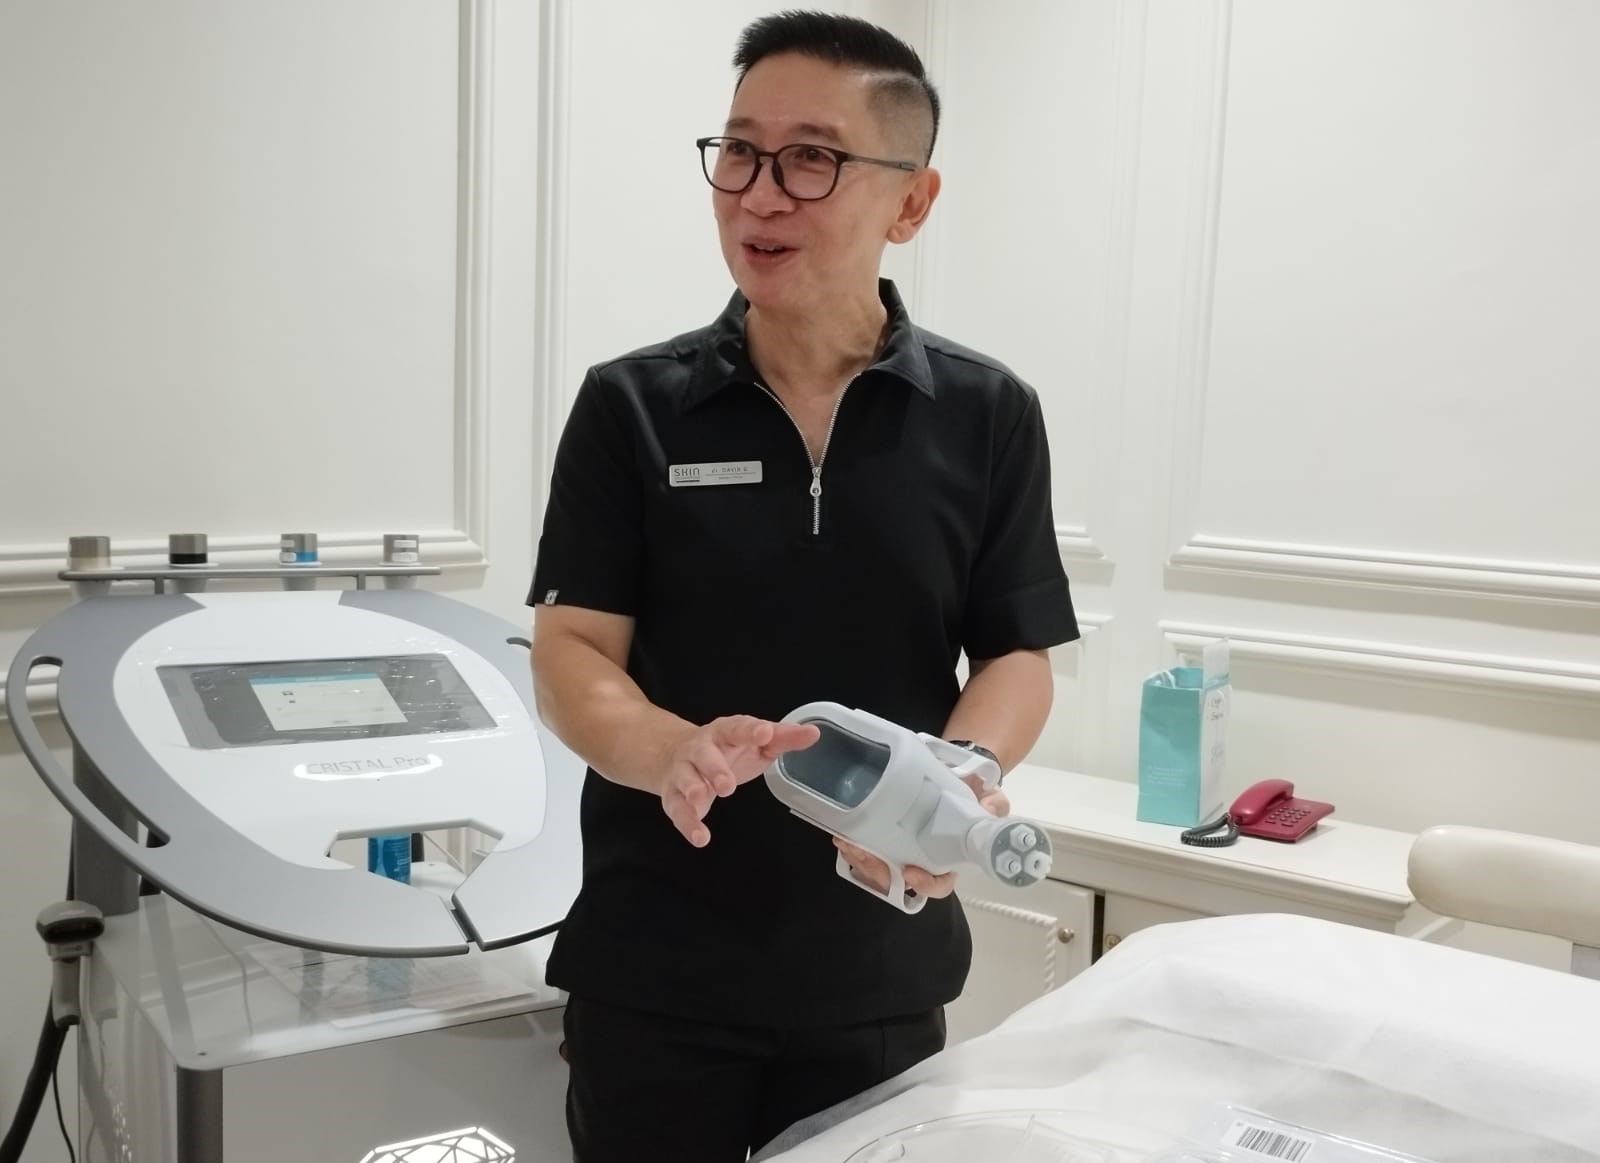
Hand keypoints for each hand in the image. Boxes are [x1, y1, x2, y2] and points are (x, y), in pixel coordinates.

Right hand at [660, 715, 819, 846]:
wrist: (673, 755)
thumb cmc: (725, 750)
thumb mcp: (755, 742)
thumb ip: (782, 738)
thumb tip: (813, 733)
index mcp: (725, 731)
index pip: (737, 728)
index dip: (751, 730)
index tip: (765, 733)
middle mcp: (700, 748)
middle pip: (704, 754)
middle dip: (715, 768)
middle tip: (727, 785)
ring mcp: (684, 771)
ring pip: (685, 779)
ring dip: (693, 788)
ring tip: (701, 798)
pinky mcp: (673, 796)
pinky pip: (678, 810)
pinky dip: (688, 824)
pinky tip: (700, 837)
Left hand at [832, 772, 1010, 899]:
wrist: (956, 776)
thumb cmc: (974, 795)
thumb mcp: (990, 798)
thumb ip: (993, 805)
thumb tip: (988, 808)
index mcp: (950, 858)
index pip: (939, 884)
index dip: (926, 884)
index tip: (910, 872)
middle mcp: (924, 860)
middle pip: (898, 880)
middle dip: (876, 870)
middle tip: (860, 851)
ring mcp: (903, 850)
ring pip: (878, 869)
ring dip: (859, 858)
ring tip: (845, 841)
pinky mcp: (886, 837)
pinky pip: (867, 850)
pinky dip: (853, 845)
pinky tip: (843, 833)